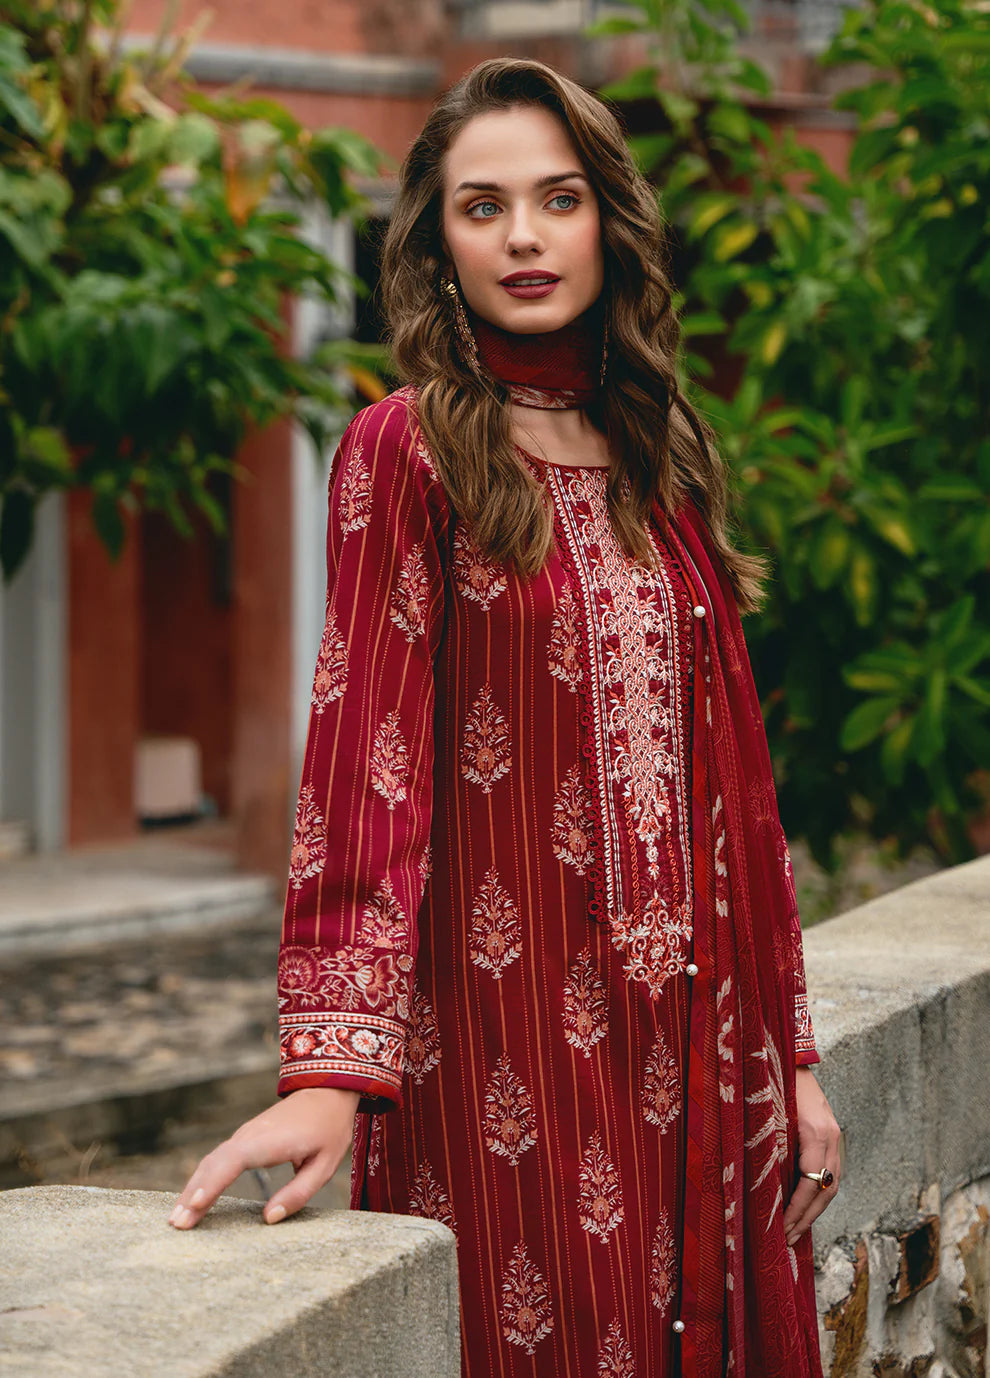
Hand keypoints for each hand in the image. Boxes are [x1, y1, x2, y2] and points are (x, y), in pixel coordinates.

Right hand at [167, 1086, 361, 1228]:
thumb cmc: (329, 1129)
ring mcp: (245, 1135)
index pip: (235, 1161)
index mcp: (271, 1141)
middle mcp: (251, 1136)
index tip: (195, 1204)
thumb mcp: (324, 1165)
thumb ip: (298, 1193)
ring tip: (176, 1219)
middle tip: (176, 1225)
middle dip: (193, 1194)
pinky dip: (202, 1178)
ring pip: (212, 1161)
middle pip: (214, 1164)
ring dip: (192, 1187)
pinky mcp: (245, 1139)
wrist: (327, 1091)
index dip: (213, 1183)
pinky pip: (218, 1159)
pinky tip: (193, 1198)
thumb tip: (269, 1219)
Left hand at [783, 1067, 840, 1248]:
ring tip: (795, 1230)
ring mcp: (836, 1138)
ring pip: (832, 1184)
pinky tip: (804, 1206)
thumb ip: (771, 1146)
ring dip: (814, 1210)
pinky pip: (830, 1173)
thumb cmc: (773, 1081)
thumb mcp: (770, 1114)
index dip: (797, 1210)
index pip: (811, 1184)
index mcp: (817, 1133)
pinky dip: (818, 1194)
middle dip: (808, 1218)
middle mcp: (832, 1138)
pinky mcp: (833, 1136)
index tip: (781, 1228)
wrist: (792, 1055)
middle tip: (788, 1239)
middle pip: (826, 1190)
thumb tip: (759, 1186)